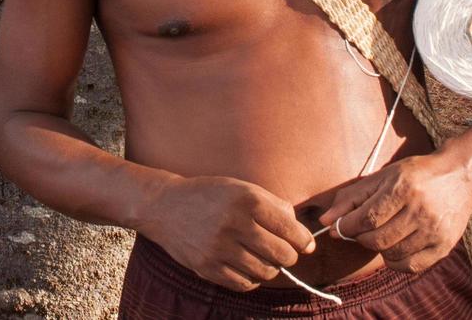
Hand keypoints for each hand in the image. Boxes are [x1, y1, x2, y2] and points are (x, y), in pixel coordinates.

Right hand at [137, 175, 315, 291]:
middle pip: (282, 255)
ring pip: (265, 272)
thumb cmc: (210, 195)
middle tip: (284, 252)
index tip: (306, 244)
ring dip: (270, 268)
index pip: (290, 229)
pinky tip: (248, 267)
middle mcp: (233, 223)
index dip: (304, 240)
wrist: (165, 205)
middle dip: (289, 256)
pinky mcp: (207, 267)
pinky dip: (252, 279)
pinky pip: (244, 284)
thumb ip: (273, 205)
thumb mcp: (241, 187)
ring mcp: (219, 248)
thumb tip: (300, 231)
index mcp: (246, 200)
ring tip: (263, 258)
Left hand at [318, 151, 471, 273]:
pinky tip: (394, 248)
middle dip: (360, 237)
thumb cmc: (415, 174)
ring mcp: (434, 231)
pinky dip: (395, 261)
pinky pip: (411, 267)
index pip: (366, 218)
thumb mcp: (382, 176)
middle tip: (360, 229)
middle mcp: (420, 210)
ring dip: (378, 248)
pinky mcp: (444, 246)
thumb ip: (352, 198)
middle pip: (377, 239)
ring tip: (380, 234)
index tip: (337, 227)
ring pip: (392, 254)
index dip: (346, 227)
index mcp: (403, 188)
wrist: (460, 177)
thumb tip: (325, 220)